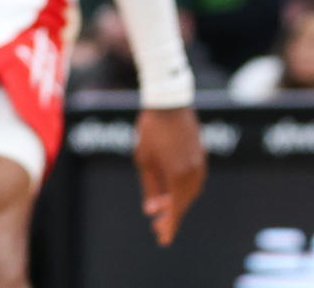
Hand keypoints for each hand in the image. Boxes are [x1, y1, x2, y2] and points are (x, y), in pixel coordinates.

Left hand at [133, 107, 205, 246]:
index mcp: (179, 176)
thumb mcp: (144, 159)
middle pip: (183, 203)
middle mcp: (194, 174)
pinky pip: (193, 182)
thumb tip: (151, 208)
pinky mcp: (201, 158)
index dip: (169, 226)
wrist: (169, 104)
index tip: (163, 240)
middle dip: (170, 216)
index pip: (175, 209)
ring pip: (190, 193)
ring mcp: (200, 166)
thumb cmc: (151, 130)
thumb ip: (149, 186)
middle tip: (156, 226)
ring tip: (160, 210)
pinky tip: (170, 193)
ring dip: (176, 202)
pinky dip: (182, 191)